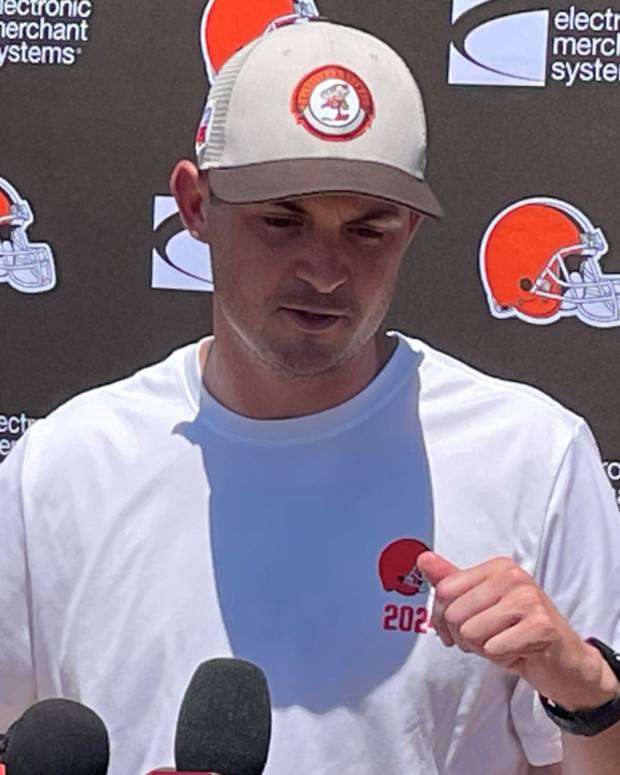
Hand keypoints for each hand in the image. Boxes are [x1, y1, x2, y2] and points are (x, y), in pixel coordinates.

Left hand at [417, 551, 618, 710]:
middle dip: (464, 638)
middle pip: (455, 614)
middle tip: (487, 641)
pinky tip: (518, 653)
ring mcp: (529, 599)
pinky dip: (501, 659)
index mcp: (497, 567)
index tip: (455, 631)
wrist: (565, 662)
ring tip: (504, 644)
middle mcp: (513, 576)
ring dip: (483, 649)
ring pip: (471, 633)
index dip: (442, 619)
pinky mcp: (540, 626)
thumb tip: (423, 559)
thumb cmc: (520, 631)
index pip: (445, 591)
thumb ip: (452, 582)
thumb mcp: (482, 604)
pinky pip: (493, 649)